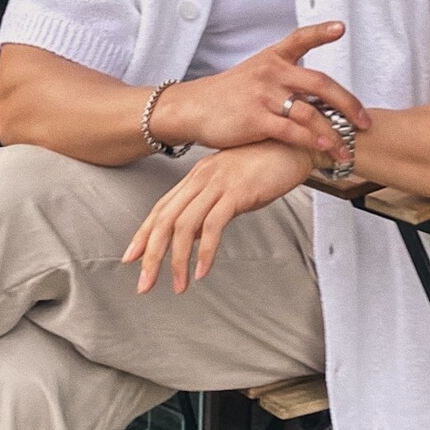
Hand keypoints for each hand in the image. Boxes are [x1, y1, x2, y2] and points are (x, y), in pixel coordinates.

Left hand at [121, 140, 313, 294]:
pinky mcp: (238, 191)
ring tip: (179, 285)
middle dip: (151, 254)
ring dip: (177, 260)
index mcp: (198, 176)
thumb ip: (212, 208)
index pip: (162, 208)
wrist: (297, 144)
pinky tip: (203, 270)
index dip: (144, 234)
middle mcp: (202, 178)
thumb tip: (194, 237)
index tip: (132, 258)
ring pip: (184, 225)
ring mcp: (218, 183)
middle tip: (144, 283)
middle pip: (165, 219)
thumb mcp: (233, 187)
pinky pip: (213, 225)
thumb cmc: (269, 164)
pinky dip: (205, 251)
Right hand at [150, 22, 369, 162]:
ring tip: (348, 147)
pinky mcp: (256, 119)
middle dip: (348, 104)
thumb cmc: (227, 94)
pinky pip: (292, 131)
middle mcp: (271, 72)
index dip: (321, 33)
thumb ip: (285, 78)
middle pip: (320, 83)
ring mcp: (264, 95)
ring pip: (310, 112)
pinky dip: (312, 140)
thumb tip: (319, 93)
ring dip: (334, 133)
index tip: (341, 28)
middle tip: (365, 120)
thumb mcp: (255, 73)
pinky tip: (325, 148)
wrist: (193, 108)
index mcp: (273, 58)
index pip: (300, 38)